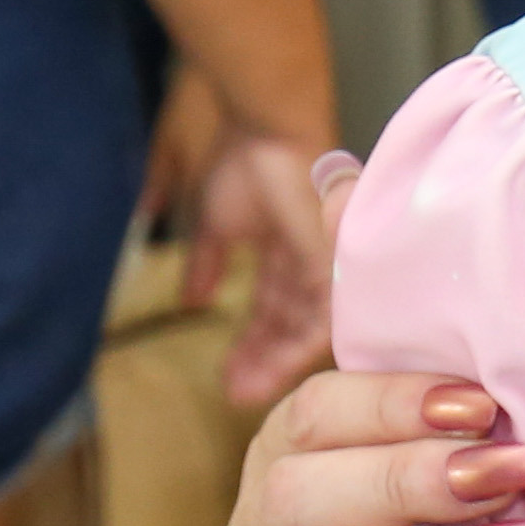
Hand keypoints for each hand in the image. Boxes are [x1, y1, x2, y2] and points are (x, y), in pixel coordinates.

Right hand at [182, 120, 343, 400]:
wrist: (265, 131)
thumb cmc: (243, 161)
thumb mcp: (214, 223)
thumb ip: (206, 262)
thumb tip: (191, 299)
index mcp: (287, 250)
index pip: (273, 308)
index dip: (252, 342)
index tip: (227, 376)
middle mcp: (312, 262)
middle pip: (290, 324)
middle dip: (261, 360)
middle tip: (234, 394)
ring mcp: (326, 264)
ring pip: (306, 328)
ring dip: (273, 361)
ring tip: (244, 390)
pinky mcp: (333, 265)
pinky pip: (323, 318)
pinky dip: (296, 347)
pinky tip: (270, 371)